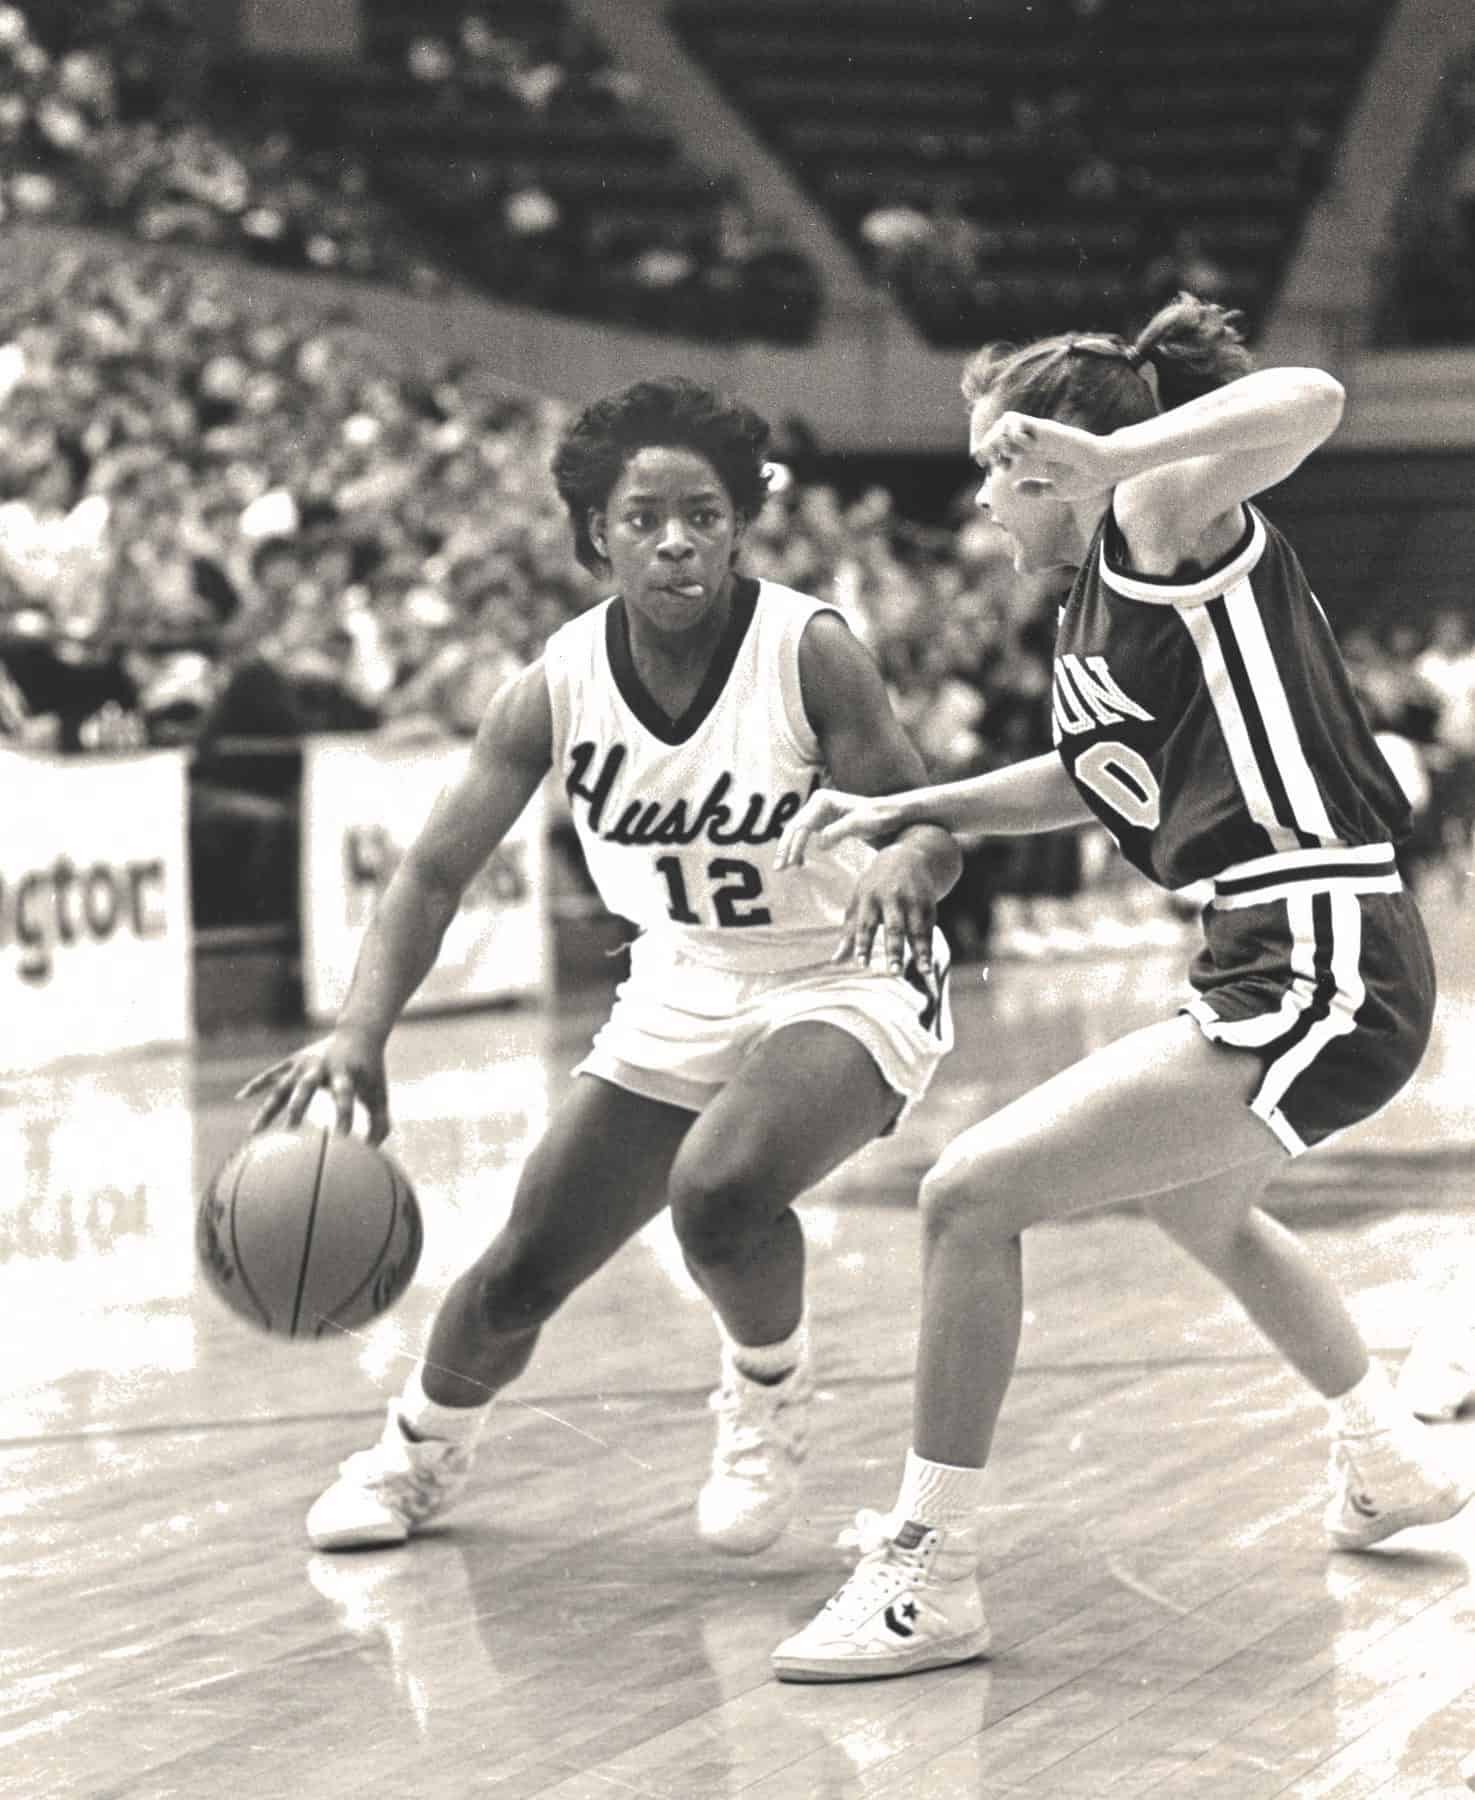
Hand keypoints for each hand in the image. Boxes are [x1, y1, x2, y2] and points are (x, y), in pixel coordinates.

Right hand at [235, 1027, 390, 1143]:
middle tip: (289, 1132)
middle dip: (298, 1108)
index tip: (341, 1141)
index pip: (344, 1096)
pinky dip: (257, 1084)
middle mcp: (323, 1067)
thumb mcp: (380, 1093)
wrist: (358, 1033)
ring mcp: (305, 1063)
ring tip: (254, 1132)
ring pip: (282, 1086)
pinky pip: (272, 1074)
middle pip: (306, 1088)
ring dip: (269, 1108)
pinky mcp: (294, 1061)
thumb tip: (371, 1156)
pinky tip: (240, 1098)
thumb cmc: (370, 1072)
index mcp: (347, 1074)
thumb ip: (380, 1124)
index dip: (343, 1116)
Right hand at [774, 789, 908, 870]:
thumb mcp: (859, 824)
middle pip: (795, 827)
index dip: (794, 845)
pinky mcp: (823, 821)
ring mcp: (819, 812)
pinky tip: (798, 862)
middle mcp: (817, 803)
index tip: (791, 863)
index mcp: (822, 800)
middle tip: (779, 868)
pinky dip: (800, 848)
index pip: (802, 825)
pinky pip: (805, 835)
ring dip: (789, 849)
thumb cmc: (877, 817)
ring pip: (797, 832)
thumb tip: (818, 844)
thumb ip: (837, 832)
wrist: (889, 814)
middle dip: (786, 848)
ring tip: (782, 868)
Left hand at [836, 841, 937, 976]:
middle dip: (894, 950)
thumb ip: (848, 932)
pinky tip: (928, 966)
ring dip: (920, 952)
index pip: (865, 923)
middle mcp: (892, 897)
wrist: (909, 856)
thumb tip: (835, 962)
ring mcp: (913, 900)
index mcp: (869, 896)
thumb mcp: (859, 901)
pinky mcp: (929, 903)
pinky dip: (929, 948)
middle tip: (894, 972)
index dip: (863, 944)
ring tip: (923, 972)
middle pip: (894, 927)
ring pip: (917, 929)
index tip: (861, 964)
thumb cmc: (875, 886)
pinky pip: (929, 929)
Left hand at [977, 410, 1118, 501]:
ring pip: (1003, 423)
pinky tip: (1014, 450)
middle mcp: (1035, 440)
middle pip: (1000, 432)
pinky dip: (1006, 433)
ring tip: (999, 455)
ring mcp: (1038, 433)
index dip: (996, 456)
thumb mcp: (1056, 490)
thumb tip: (1015, 487)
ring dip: (994, 438)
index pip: (1006, 445)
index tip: (998, 469)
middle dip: (988, 445)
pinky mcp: (1042, 429)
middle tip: (987, 461)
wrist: (1105, 468)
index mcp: (1038, 452)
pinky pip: (1014, 421)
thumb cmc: (1088, 478)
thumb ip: (1036, 489)